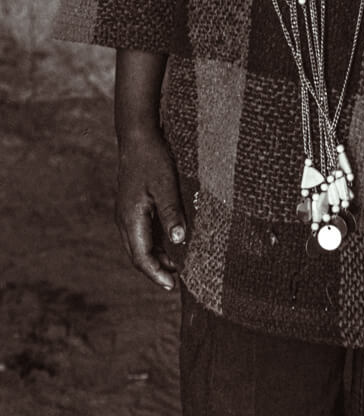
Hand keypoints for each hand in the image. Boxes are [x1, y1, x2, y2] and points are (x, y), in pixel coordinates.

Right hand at [115, 129, 185, 290]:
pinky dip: (157, 241)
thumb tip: (178, 240)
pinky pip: (143, 232)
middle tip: (179, 279)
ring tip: (179, 264)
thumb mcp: (166, 185)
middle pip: (139, 254)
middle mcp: (125, 220)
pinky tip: (173, 241)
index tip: (172, 285)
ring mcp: (127, 214)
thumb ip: (171, 213)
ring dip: (158, 256)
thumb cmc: (152, 159)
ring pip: (141, 244)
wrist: (138, 137)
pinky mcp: (133, 207)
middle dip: (157, 269)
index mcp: (130, 219)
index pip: (141, 257)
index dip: (156, 274)